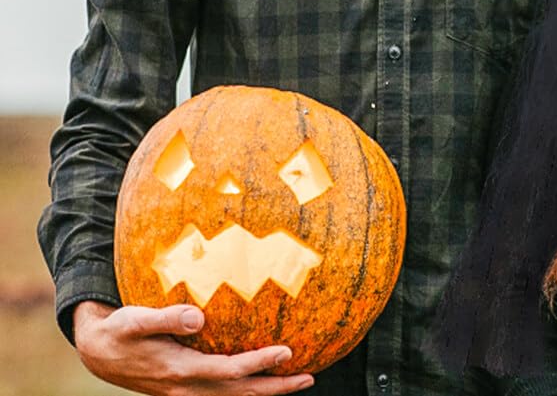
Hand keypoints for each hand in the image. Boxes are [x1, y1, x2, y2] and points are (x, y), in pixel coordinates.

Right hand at [73, 301, 313, 394]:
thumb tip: (199, 318)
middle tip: (309, 377)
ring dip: (266, 392)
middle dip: (275, 387)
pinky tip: (264, 382)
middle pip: (240, 393)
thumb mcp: (136, 319)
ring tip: (298, 381)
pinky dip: (247, 392)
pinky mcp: (186, 390)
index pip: (229, 371)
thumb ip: (167, 317)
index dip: (259, 363)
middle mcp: (188, 387)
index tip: (287, 352)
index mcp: (180, 370)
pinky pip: (223, 395)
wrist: (99, 353)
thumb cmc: (121, 330)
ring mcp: (187, 393)